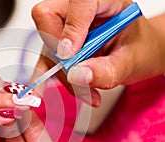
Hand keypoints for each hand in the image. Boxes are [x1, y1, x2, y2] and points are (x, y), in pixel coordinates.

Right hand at [31, 0, 164, 104]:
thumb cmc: (137, 48)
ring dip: (61, 73)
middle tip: (77, 75)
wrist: (134, 54)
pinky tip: (76, 89)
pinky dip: (57, 79)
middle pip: (48, 18)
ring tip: (86, 91)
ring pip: (46, 44)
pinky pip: (46, 59)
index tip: (69, 55)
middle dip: (59, 54)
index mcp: (105, 0)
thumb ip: (107, 70)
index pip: (79, 2)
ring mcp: (65, 24)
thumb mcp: (131, 61)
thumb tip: (77, 76)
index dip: (72, 27)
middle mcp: (79, 8)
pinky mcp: (57, 41)